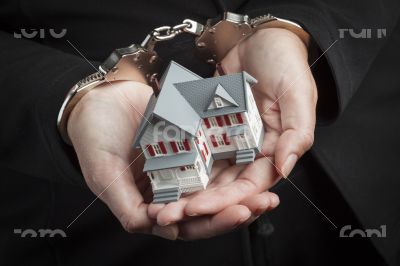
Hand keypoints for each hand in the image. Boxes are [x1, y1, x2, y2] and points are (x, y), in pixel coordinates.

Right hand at [67, 78, 275, 238]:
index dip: (212, 223)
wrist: (99, 97)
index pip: (187, 224)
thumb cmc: (94, 136)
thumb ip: (126, 205)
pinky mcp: (191, 143)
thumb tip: (153, 226)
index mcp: (152, 203)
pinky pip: (215, 154)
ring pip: (217, 185)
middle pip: (209, 208)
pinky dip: (233, 159)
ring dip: (243, 189)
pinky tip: (254, 158)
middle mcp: (172, 189)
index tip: (236, 213)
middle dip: (237, 209)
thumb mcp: (104, 174)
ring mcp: (183, 166)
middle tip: (263, 204)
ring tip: (267, 190)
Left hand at [152, 28, 316, 235]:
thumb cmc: (285, 62)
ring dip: (187, 190)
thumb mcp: (298, 94)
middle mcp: (250, 151)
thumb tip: (284, 169)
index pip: (251, 185)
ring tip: (164, 203)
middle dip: (200, 203)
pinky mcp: (211, 127)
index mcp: (274, 149)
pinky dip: (181, 162)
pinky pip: (196, 148)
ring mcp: (228, 140)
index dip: (226, 200)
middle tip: (171, 214)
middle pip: (225, 185)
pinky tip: (163, 173)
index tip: (199, 209)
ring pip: (208, 173)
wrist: (259, 36)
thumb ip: (297, 133)